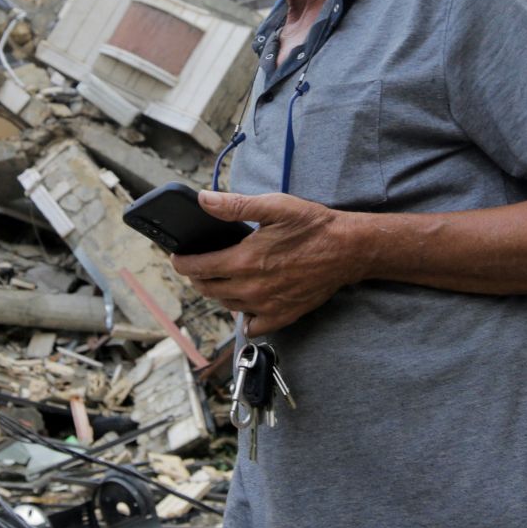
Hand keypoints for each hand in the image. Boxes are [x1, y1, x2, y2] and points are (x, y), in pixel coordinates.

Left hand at [170, 190, 364, 335]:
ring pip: (227, 305)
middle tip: (200, 264)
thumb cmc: (313, 226)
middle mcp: (251, 288)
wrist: (348, 250)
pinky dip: (245, 317)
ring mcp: (266, 306)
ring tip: (224, 277)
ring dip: (219, 292)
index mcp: (244, 260)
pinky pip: (252, 326)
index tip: (179, 257)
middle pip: (208, 289)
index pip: (197, 268)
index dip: (182, 263)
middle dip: (198, 277)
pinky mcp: (282, 316)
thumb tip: (204, 201)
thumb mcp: (274, 206)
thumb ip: (235, 205)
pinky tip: (248, 302)